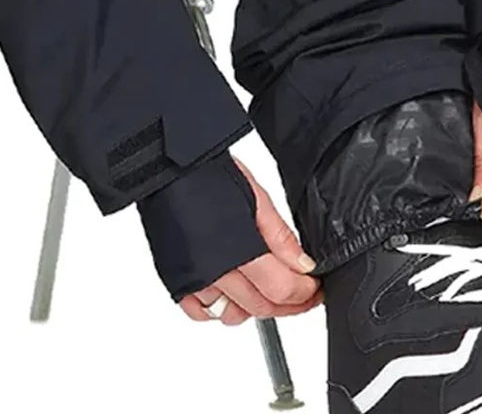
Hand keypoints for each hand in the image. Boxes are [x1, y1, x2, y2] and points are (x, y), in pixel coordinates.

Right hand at [179, 158, 322, 324]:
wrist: (167, 166)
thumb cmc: (206, 172)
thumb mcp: (255, 196)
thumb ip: (280, 236)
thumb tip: (304, 265)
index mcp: (236, 249)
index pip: (282, 290)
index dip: (305, 293)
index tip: (315, 286)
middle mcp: (212, 271)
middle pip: (261, 307)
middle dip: (289, 303)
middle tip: (302, 291)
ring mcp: (191, 279)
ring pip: (232, 315)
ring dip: (255, 308)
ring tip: (268, 289)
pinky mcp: (174, 278)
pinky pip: (200, 312)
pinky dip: (219, 309)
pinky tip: (232, 293)